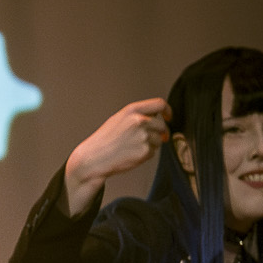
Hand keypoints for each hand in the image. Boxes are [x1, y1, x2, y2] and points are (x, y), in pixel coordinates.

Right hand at [63, 98, 169, 214]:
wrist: (93, 159)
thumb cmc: (104, 141)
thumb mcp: (118, 120)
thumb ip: (138, 115)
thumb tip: (158, 118)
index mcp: (132, 110)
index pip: (160, 104)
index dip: (167, 111)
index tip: (168, 117)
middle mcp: (139, 121)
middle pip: (162, 125)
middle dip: (160, 133)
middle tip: (149, 140)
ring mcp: (143, 136)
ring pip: (158, 140)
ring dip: (150, 145)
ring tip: (131, 148)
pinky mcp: (145, 151)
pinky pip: (153, 152)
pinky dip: (145, 155)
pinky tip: (130, 155)